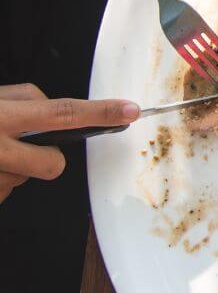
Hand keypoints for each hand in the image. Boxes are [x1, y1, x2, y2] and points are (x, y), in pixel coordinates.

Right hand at [0, 84, 139, 203]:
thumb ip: (26, 100)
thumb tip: (58, 110)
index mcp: (1, 117)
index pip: (63, 113)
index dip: (101, 113)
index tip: (130, 111)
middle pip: (54, 163)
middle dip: (51, 158)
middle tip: (24, 146)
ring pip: (25, 179)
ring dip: (15, 168)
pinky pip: (6, 192)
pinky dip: (0, 179)